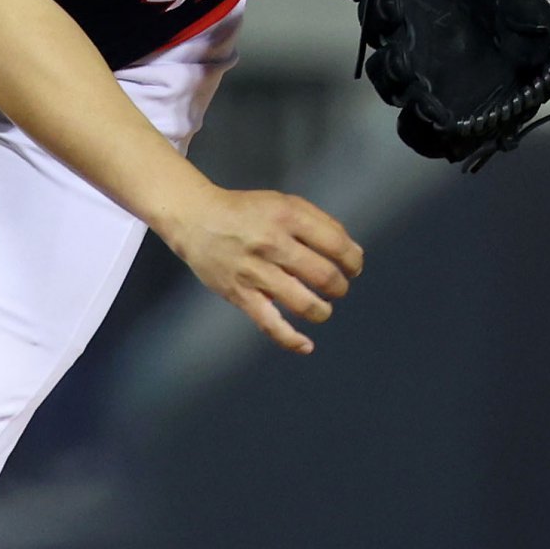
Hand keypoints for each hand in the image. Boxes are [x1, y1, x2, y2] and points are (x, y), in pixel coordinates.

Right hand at [158, 183, 363, 354]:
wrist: (196, 220)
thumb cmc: (245, 212)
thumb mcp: (284, 203)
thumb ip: (320, 223)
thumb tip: (353, 253)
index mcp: (287, 216)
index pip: (337, 244)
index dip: (353, 260)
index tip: (353, 266)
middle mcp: (271, 243)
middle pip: (324, 275)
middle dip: (339, 286)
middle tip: (336, 287)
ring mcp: (254, 271)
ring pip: (303, 303)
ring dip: (322, 310)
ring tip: (322, 308)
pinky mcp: (240, 294)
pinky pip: (269, 323)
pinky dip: (290, 339)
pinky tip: (306, 345)